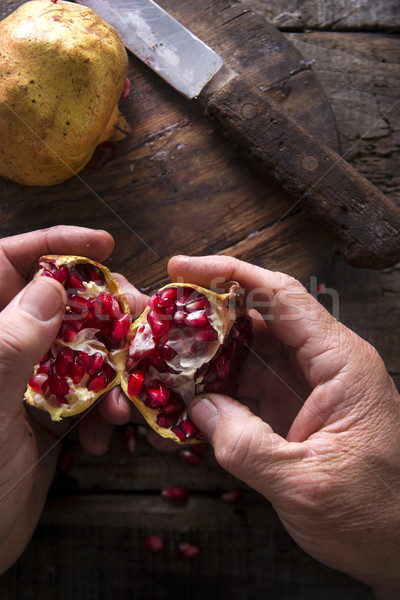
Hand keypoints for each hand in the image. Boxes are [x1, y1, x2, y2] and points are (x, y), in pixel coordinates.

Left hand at [0, 226, 140, 572]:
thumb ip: (10, 348)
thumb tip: (50, 286)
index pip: (8, 264)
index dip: (55, 245)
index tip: (105, 245)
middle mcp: (7, 350)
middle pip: (62, 303)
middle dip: (106, 310)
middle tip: (141, 320)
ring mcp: (30, 381)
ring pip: (85, 348)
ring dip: (114, 369)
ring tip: (125, 398)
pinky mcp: (51, 413)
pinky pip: (90, 393)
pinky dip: (106, 409)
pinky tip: (105, 434)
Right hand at [168, 255, 399, 599]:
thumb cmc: (375, 514)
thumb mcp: (305, 484)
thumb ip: (245, 444)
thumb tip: (197, 405)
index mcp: (339, 362)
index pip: (280, 296)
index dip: (228, 274)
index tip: (182, 268)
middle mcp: (324, 363)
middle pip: (259, 319)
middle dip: (207, 316)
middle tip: (159, 322)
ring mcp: (308, 386)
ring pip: (250, 351)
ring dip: (208, 355)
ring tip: (165, 363)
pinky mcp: (296, 409)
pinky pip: (251, 384)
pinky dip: (219, 388)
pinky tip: (189, 399)